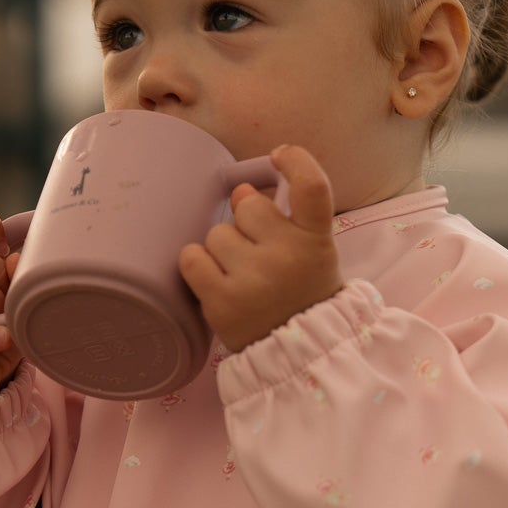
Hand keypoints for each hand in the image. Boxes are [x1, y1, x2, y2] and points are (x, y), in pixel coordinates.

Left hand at [178, 145, 344, 353]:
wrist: (297, 352)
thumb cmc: (299, 291)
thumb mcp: (309, 251)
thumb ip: (283, 217)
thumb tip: (240, 189)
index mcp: (316, 240)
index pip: (313, 186)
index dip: (296, 161)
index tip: (280, 156)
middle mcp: (288, 256)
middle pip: (248, 205)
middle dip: (246, 222)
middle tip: (260, 253)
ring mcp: (255, 279)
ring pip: (216, 232)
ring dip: (222, 249)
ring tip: (241, 275)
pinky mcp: (223, 302)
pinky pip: (191, 258)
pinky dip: (197, 264)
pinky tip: (214, 279)